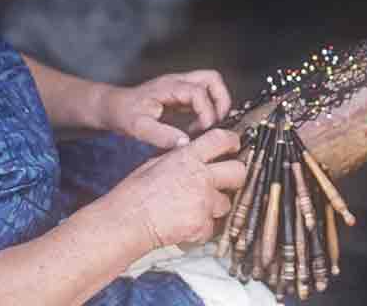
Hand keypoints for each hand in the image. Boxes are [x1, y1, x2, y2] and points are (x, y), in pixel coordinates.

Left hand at [99, 70, 232, 148]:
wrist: (112, 107)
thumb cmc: (122, 114)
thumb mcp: (138, 128)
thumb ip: (161, 135)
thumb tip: (186, 143)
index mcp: (169, 87)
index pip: (199, 92)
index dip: (206, 112)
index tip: (203, 130)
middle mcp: (177, 83)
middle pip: (212, 79)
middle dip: (220, 101)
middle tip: (215, 124)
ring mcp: (180, 87)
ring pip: (210, 85)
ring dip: (216, 105)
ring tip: (208, 127)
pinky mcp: (180, 96)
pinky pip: (203, 97)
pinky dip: (207, 110)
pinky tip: (196, 129)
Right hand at [108, 129, 246, 248]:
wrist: (127, 221)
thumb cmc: (134, 193)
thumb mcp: (154, 163)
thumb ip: (179, 158)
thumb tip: (192, 154)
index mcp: (187, 157)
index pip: (222, 139)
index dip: (232, 141)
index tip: (233, 146)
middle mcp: (201, 177)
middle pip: (239, 171)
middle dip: (234, 176)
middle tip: (224, 180)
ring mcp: (204, 202)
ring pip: (227, 202)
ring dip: (215, 205)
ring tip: (194, 207)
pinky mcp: (203, 225)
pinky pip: (213, 226)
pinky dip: (203, 227)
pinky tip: (187, 223)